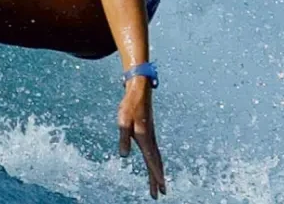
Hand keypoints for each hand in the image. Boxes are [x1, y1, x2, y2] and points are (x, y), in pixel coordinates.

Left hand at [118, 77, 165, 198]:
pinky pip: (154, 153)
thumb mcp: (122, 121)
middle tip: (160, 195)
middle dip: (157, 179)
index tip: (161, 187)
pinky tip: (154, 167)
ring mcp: (151, 137)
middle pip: (156, 163)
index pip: (151, 160)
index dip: (155, 174)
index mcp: (145, 137)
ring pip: (156, 159)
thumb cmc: (129, 105)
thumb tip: (124, 156)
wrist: (139, 91)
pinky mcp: (149, 134)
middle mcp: (150, 139)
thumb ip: (123, 138)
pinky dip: (156, 163)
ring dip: (157, 173)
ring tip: (160, 186)